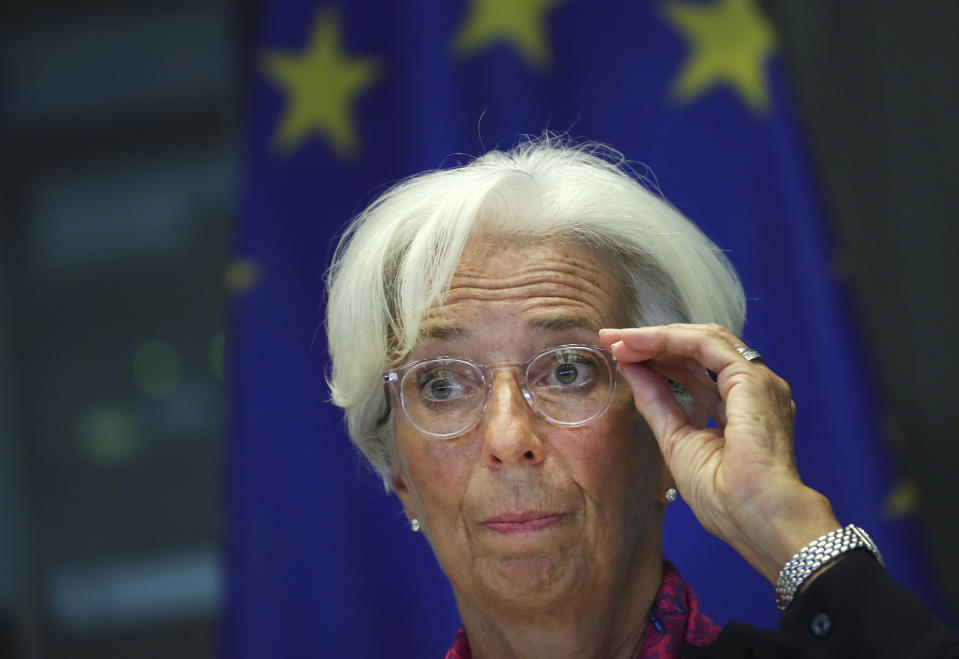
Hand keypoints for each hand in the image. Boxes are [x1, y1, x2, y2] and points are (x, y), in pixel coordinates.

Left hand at [600, 323, 839, 582]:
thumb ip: (656, 403)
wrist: (757, 518)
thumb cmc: (726, 497)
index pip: (695, 372)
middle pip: (697, 351)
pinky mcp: (752, 378)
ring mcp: (757, 381)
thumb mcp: (676, 441)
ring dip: (656, 338)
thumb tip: (631, 370)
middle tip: (611, 340)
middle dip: (652, 343)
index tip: (621, 357)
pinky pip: (705, 345)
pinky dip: (669, 340)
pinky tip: (639, 343)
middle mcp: (752, 390)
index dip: (657, 361)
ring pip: (701, 341)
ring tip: (619, 340)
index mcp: (740, 409)